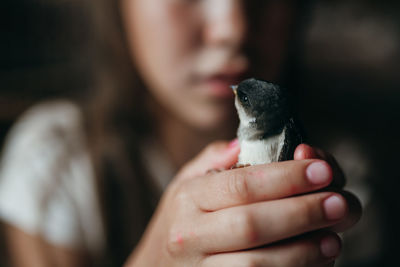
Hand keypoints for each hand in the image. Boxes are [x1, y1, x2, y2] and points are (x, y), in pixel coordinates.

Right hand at [125, 141, 360, 266]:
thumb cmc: (180, 221)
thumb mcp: (187, 182)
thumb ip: (213, 159)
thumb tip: (242, 144)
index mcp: (188, 197)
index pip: (241, 185)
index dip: (286, 177)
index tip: (321, 170)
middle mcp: (190, 234)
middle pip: (252, 224)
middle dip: (302, 212)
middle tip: (338, 202)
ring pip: (256, 265)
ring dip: (302, 251)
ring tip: (332, 238)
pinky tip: (313, 263)